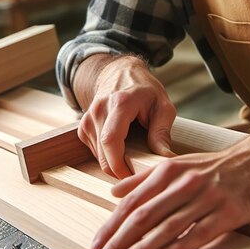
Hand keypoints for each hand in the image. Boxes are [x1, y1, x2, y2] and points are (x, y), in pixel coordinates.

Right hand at [78, 56, 176, 178]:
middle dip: (121, 170)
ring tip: (134, 155)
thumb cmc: (145, 90)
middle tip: (140, 172)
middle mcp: (99, 109)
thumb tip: (165, 159)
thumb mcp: (163, 106)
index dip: (120, 165)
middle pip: (103, 153)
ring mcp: (88, 118)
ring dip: (115, 163)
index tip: (135, 176)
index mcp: (120, 102)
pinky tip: (122, 146)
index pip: (111, 140)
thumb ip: (162, 132)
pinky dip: (108, 156)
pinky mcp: (83, 126)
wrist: (121, 73)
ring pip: (99, 156)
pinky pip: (95, 151)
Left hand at [91, 128, 249, 248]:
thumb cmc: (213, 166)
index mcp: (168, 172)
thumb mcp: (176, 164)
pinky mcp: (227, 213)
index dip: (112, 224)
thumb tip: (114, 191)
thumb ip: (144, 178)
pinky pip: (199, 233)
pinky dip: (180, 247)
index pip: (132, 201)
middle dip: (120, 240)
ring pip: (168, 227)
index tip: (97, 243)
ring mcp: (206, 198)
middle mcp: (184, 183)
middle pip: (145, 215)